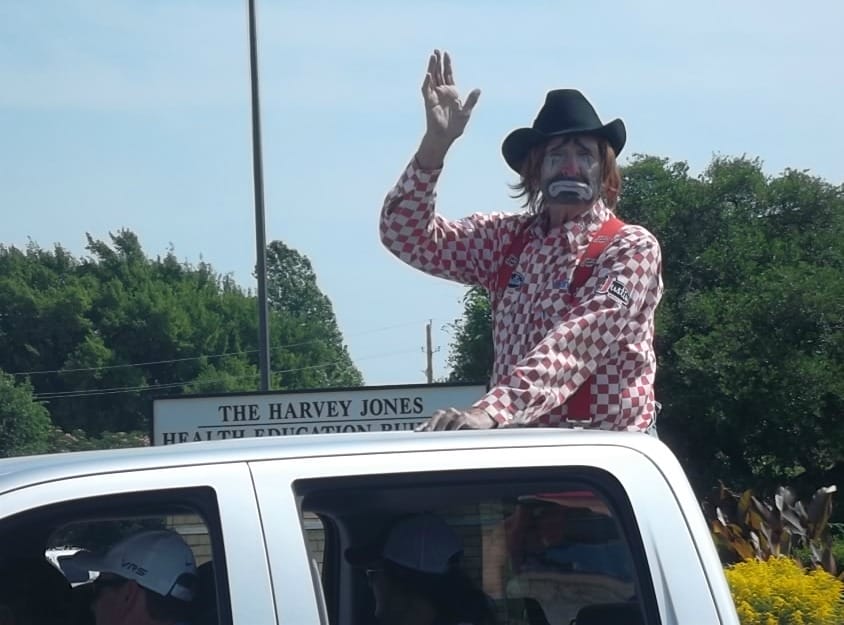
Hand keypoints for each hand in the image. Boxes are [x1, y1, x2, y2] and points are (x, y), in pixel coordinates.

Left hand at [415, 406, 496, 431]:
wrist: (480, 420)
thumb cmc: (462, 429)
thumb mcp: (449, 434)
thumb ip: (439, 439)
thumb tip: (426, 449)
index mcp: (439, 419)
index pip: (427, 423)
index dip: (421, 428)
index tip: (416, 435)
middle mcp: (446, 415)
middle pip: (435, 418)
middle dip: (429, 427)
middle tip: (425, 437)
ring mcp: (455, 414)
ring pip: (445, 418)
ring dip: (440, 427)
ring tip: (437, 436)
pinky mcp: (465, 417)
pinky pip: (458, 420)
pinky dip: (454, 427)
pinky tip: (452, 434)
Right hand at [416, 50, 480, 167]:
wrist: (445, 136)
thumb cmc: (455, 126)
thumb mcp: (466, 112)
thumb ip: (471, 100)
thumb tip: (478, 89)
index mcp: (451, 92)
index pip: (448, 74)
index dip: (447, 64)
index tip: (446, 54)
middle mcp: (442, 92)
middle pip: (439, 73)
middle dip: (438, 62)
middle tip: (436, 50)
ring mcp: (434, 96)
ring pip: (432, 78)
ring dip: (432, 67)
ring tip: (432, 56)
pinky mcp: (429, 102)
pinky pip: (427, 90)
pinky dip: (427, 82)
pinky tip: (429, 74)